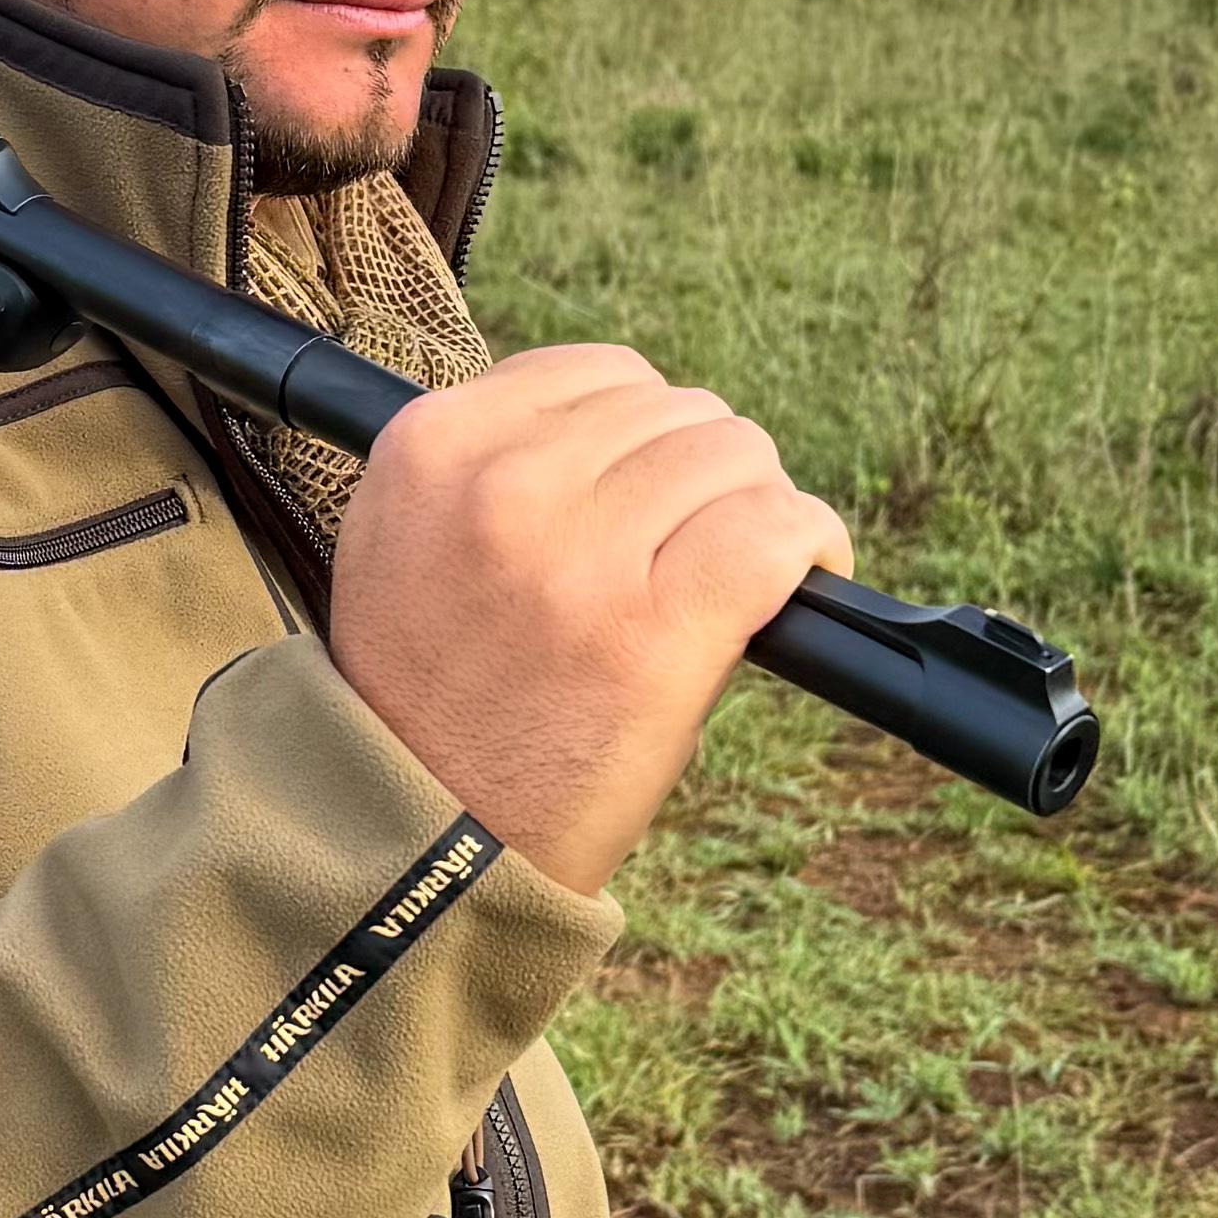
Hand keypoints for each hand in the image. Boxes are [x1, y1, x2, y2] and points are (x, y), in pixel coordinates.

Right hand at [328, 347, 851, 896]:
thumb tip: (634, 420)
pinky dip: (808, 542)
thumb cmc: (431, 699)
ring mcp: (580, 555)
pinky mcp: (655, 630)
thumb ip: (494, 462)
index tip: (649, 496)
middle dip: (700, 474)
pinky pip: (775, 528)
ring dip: (753, 509)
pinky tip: (803, 574)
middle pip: (676, 410)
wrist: (418, 843)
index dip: (642, 434)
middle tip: (687, 555)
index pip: (595, 374)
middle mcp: (502, 484)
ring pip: (735, 456)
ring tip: (729, 577)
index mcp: (431, 447)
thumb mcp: (409, 542)